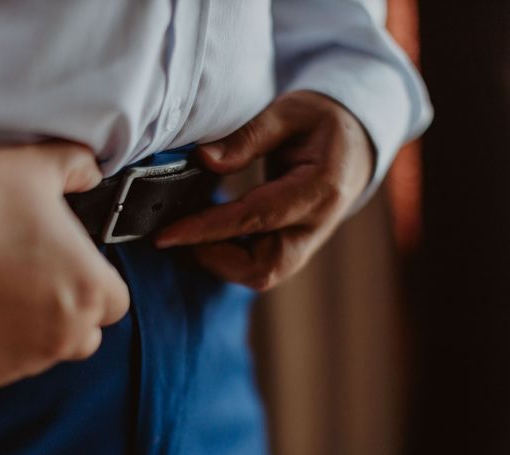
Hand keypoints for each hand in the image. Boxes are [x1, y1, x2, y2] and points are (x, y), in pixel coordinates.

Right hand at [0, 142, 129, 393]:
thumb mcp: (34, 168)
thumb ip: (76, 167)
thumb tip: (89, 171)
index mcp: (87, 290)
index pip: (115, 301)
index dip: (96, 284)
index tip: (73, 269)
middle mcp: (62, 334)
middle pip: (84, 334)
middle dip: (69, 313)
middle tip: (34, 281)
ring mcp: (20, 361)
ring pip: (42, 353)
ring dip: (31, 332)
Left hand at [155, 91, 373, 290]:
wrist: (356, 143)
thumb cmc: (322, 122)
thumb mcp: (289, 112)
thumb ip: (247, 138)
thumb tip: (202, 160)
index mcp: (321, 188)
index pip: (256, 217)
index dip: (208, 229)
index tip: (166, 235)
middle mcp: (318, 225)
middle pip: (263, 266)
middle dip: (213, 257)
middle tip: (174, 234)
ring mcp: (309, 242)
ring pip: (262, 275)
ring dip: (219, 262)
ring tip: (187, 234)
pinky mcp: (297, 248)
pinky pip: (262, 268)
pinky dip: (230, 259)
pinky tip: (206, 235)